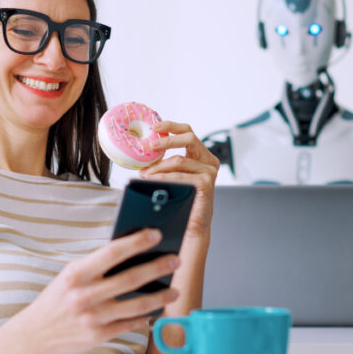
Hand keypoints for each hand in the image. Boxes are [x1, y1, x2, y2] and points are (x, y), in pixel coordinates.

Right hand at [17, 228, 180, 353]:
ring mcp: (93, 318)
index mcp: (76, 274)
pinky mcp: (98, 336)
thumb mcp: (70, 275)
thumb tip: (133, 253)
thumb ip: (97, 266)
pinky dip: (146, 316)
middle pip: (130, 278)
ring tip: (175, 290)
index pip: (112, 252)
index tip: (156, 234)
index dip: (137, 242)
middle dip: (158, 268)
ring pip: (136, 305)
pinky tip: (156, 309)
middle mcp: (85, 295)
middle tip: (175, 261)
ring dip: (160, 297)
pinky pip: (130, 324)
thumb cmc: (58, 298)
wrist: (35, 333)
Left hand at [140, 121, 219, 239]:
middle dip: (167, 140)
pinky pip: (180, 175)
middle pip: (189, 138)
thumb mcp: (172, 176)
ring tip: (145, 174)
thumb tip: (143, 155)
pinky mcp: (206, 183)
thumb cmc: (181, 201)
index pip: (188, 132)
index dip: (172, 126)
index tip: (155, 127)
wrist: (191, 226)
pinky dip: (163, 177)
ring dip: (158, 166)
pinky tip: (152, 181)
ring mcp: (209, 172)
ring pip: (179, 160)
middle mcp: (208, 161)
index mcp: (200, 156)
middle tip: (149, 146)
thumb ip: (164, 163)